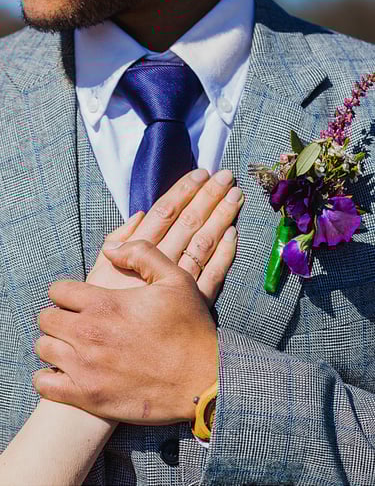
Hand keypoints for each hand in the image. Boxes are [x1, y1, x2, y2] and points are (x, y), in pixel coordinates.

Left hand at [34, 169, 243, 423]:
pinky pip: (44, 385)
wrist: (203, 381)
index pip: (58, 290)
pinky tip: (66, 372)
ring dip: (55, 344)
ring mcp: (85, 368)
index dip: (66, 291)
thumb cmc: (191, 328)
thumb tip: (110, 249)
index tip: (78, 298)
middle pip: (45, 318)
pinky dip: (49, 377)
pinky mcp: (88, 397)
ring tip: (73, 345)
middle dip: (58, 315)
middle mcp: (89, 334)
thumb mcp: (176, 279)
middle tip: (76, 320)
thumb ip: (142, 254)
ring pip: (43, 348)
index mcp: (106, 304)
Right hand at [87, 168, 243, 306]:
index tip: (201, 173)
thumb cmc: (100, 314)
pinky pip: (215, 276)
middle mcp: (162, 265)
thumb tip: (141, 214)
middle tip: (227, 176)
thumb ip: (118, 243)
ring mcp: (181, 285)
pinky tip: (235, 236)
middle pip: (190, 223)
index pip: (166, 213)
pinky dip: (226, 255)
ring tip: (235, 196)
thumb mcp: (99, 275)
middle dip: (209, 197)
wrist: (111, 358)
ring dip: (222, 218)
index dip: (185, 192)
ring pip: (205, 244)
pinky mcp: (194, 305)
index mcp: (137, 254)